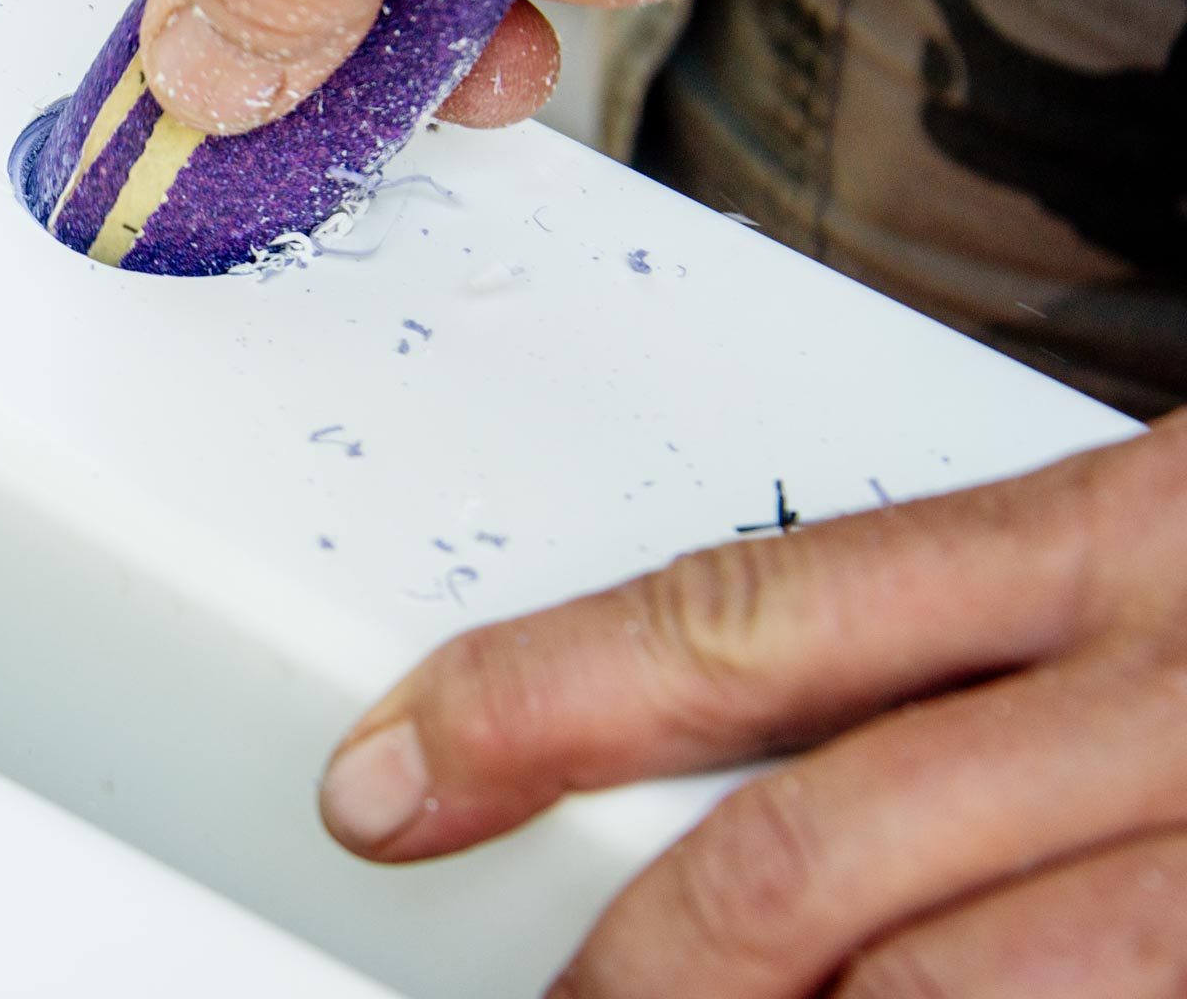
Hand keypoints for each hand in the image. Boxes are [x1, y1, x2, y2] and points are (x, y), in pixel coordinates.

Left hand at [318, 413, 1186, 996]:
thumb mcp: (1169, 556)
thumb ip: (977, 627)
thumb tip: (766, 730)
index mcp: (1106, 542)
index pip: (745, 615)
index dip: (531, 709)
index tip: (388, 778)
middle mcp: (1167, 701)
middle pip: (798, 853)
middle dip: (632, 964)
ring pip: (921, 997)